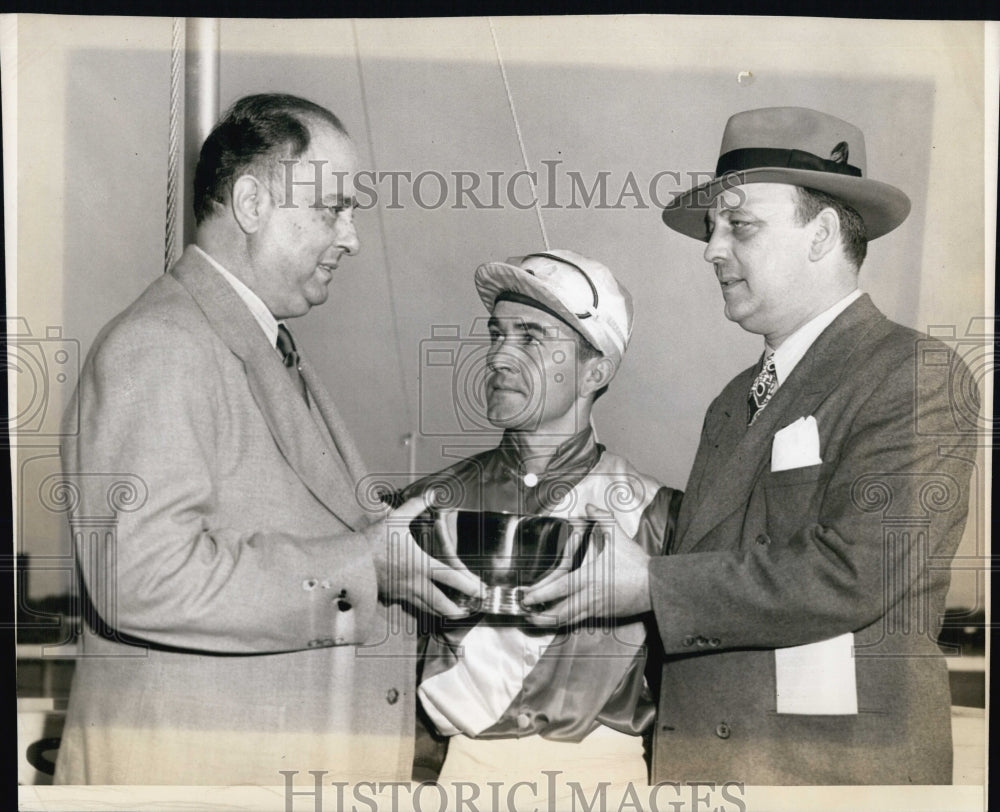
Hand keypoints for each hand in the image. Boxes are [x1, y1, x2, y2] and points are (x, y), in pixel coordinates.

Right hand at [365, 495, 484, 617]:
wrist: (349, 560)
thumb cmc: (373, 540)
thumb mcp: (395, 519)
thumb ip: (415, 506)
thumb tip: (431, 493)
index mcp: (420, 564)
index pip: (451, 578)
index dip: (469, 586)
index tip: (481, 591)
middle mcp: (415, 583)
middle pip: (441, 604)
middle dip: (457, 610)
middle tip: (469, 611)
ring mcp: (403, 593)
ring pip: (427, 608)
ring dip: (441, 612)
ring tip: (453, 613)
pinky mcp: (392, 597)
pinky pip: (411, 605)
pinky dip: (422, 608)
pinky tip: (426, 606)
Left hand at [520, 504, 651, 625]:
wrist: (656, 586)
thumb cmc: (635, 563)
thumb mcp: (617, 536)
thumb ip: (601, 519)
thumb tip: (586, 507)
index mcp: (589, 577)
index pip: (559, 587)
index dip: (540, 593)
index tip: (526, 596)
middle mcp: (590, 596)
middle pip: (559, 611)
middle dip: (540, 615)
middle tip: (524, 614)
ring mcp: (596, 609)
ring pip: (569, 620)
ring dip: (551, 622)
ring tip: (536, 621)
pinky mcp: (604, 615)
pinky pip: (581, 621)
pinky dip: (567, 622)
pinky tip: (559, 620)